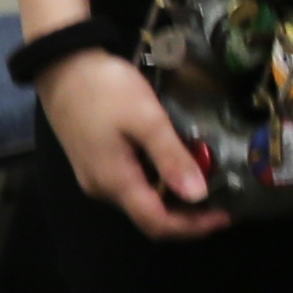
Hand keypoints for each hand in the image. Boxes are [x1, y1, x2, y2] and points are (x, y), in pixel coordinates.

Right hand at [41, 43, 227, 239]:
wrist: (64, 65)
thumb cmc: (106, 90)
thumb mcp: (146, 120)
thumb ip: (171, 159)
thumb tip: (198, 196)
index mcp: (115, 182)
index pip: (157, 223)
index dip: (194, 227)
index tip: (228, 216)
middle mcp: (103, 188)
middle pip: (150, 216)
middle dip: (189, 216)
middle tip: (225, 201)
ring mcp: (96, 175)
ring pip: (141, 200)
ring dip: (175, 199)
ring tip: (210, 183)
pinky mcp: (96, 160)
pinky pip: (133, 183)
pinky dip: (160, 183)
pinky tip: (179, 166)